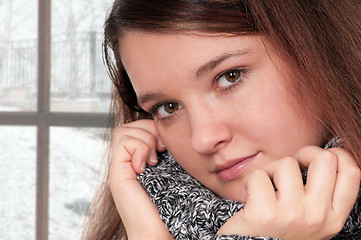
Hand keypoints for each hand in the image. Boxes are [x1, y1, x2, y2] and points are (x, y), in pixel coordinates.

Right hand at [109, 119, 172, 238]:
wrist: (161, 232)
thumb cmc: (174, 206)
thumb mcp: (174, 171)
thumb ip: (169, 152)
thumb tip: (171, 132)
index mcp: (140, 161)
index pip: (138, 127)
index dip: (153, 128)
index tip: (167, 146)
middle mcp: (127, 163)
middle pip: (129, 126)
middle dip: (148, 130)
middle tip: (161, 150)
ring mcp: (120, 169)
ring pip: (123, 131)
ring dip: (144, 139)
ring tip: (154, 160)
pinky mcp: (117, 175)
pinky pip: (123, 143)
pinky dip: (138, 148)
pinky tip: (146, 166)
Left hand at [217, 146, 360, 239]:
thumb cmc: (278, 233)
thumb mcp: (310, 221)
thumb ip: (320, 197)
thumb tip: (323, 156)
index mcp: (333, 218)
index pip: (351, 174)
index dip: (338, 155)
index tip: (319, 157)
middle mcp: (318, 216)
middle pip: (324, 159)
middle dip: (303, 153)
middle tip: (289, 167)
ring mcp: (293, 214)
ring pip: (286, 163)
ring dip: (269, 170)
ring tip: (263, 189)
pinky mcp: (265, 213)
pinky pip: (258, 175)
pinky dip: (249, 182)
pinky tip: (249, 197)